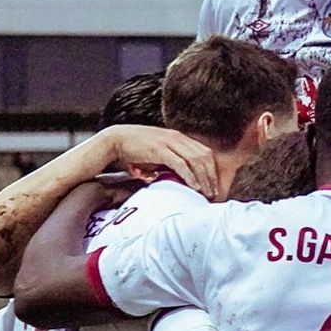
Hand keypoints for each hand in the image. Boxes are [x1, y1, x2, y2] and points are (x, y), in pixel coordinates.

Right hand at [103, 125, 218, 197]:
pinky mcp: (160, 150)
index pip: (203, 152)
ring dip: (204, 178)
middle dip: (211, 176)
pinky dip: (190, 176)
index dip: (211, 169)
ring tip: (207, 193)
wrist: (115, 139)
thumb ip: (167, 163)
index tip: (213, 185)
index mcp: (178, 137)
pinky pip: (181, 164)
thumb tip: (173, 179)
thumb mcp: (157, 153)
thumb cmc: (134, 149)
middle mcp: (177, 138)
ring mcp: (169, 142)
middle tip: (214, 193)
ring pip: (195, 160)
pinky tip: (195, 187)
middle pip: (204, 156)